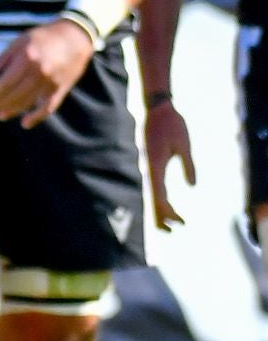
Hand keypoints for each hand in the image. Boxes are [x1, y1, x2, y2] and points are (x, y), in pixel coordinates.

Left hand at [0, 19, 93, 128]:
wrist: (77, 35)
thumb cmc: (44, 37)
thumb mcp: (21, 41)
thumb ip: (3, 58)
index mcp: (27, 58)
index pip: (4, 83)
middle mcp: (39, 71)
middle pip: (14, 94)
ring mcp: (51, 81)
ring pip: (28, 101)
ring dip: (13, 111)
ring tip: (1, 115)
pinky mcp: (62, 88)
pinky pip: (49, 106)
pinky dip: (37, 117)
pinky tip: (25, 123)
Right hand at [144, 99, 195, 230]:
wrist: (156, 109)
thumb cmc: (172, 124)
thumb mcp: (185, 144)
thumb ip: (188, 165)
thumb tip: (192, 185)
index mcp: (155, 166)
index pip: (159, 196)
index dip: (168, 212)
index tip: (180, 222)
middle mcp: (148, 169)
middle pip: (152, 200)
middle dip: (162, 217)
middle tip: (174, 230)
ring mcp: (147, 167)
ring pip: (152, 194)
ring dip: (160, 210)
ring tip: (172, 222)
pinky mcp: (150, 164)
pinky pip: (153, 186)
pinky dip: (159, 198)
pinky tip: (165, 204)